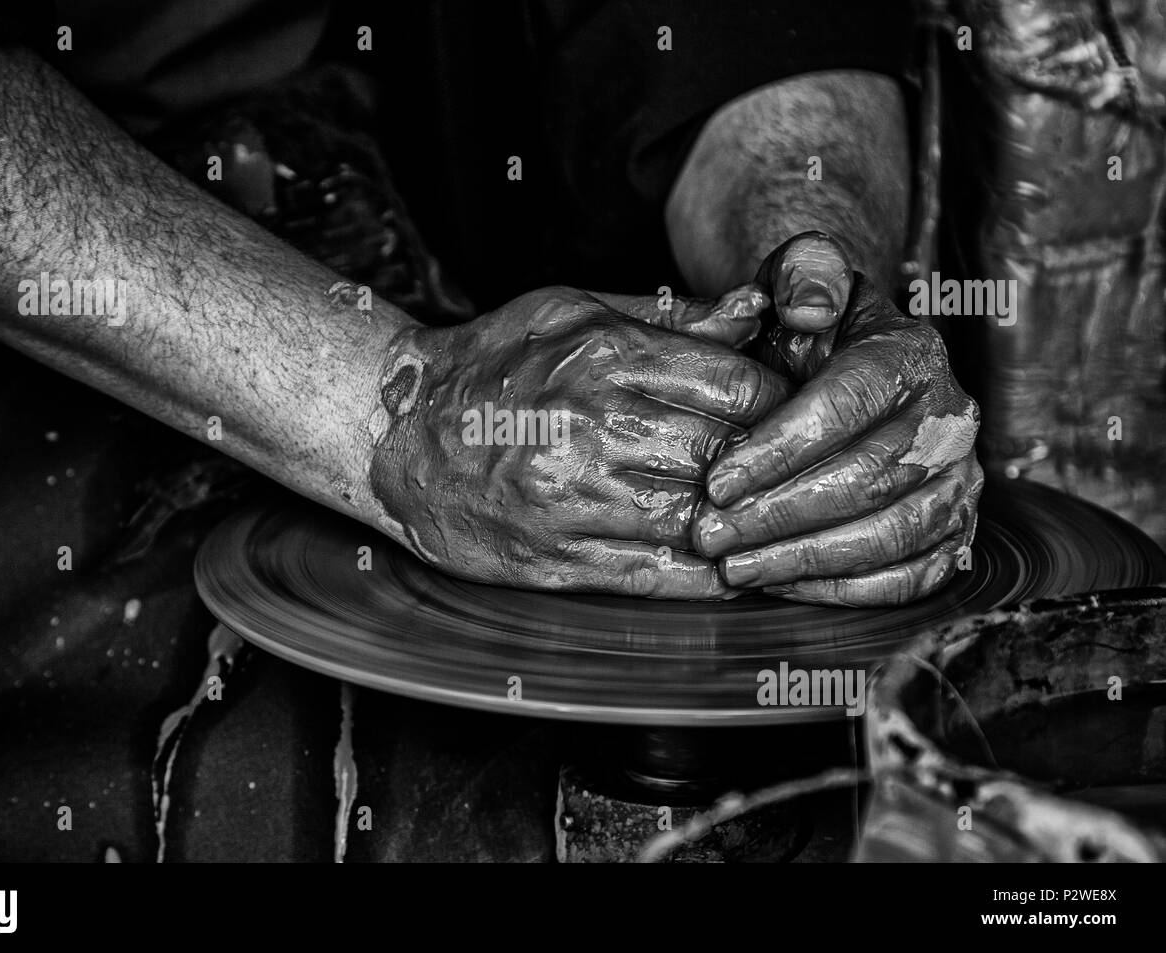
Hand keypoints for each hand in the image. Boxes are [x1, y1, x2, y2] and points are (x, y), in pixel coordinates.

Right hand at [369, 285, 790, 597]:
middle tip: (795, 470)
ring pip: (703, 520)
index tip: (793, 412)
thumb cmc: (490, 364)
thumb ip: (666, 316)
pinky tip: (734, 566)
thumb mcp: (570, 310)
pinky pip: (659, 576)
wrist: (394, 433)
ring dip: (746, 525)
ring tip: (770, 519)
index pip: (738, 385)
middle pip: (730, 454)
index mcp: (605, 357)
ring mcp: (575, 501)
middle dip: (772, 464)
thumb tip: (754, 312)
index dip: (782, 402)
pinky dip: (709, 577)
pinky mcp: (558, 558)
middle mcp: (595, 429)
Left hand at [694, 233, 983, 606]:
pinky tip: (782, 585)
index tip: (716, 482)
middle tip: (710, 534)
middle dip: (779, 514)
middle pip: (868, 479)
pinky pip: (912, 575)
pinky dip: (848, 590)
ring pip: (892, 534)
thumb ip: (802, 272)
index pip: (847, 406)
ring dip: (806, 558)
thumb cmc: (808, 327)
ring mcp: (960, 480)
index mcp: (910, 353)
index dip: (779, 450)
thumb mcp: (799, 277)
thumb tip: (808, 307)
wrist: (844, 363)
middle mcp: (950, 418)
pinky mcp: (955, 532)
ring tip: (735, 567)